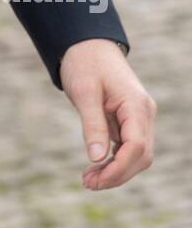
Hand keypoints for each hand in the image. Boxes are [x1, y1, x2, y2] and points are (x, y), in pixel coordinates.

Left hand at [60, 39, 155, 190]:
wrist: (86, 44)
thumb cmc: (84, 63)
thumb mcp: (84, 92)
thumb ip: (92, 124)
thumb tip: (96, 158)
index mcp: (136, 105)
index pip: (136, 147)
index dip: (118, 169)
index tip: (95, 180)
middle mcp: (144, 113)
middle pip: (141, 156)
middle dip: (117, 174)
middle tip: (87, 183)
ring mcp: (139, 117)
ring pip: (137, 155)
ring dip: (116, 170)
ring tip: (88, 179)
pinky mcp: (130, 120)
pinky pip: (129, 147)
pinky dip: (115, 160)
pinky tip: (96, 167)